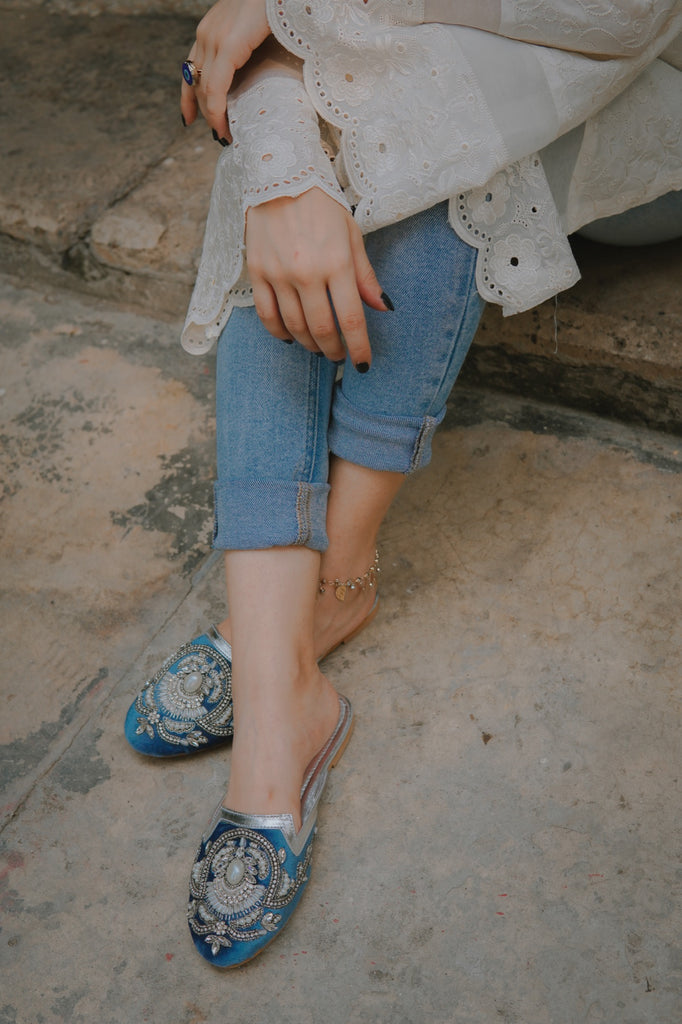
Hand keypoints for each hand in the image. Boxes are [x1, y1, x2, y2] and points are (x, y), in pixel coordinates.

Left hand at [181, 0, 270, 139]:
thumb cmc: (275, 6)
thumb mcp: (251, 28)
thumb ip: (243, 45)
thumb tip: (250, 70)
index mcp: (210, 29)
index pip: (190, 68)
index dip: (187, 97)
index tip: (188, 119)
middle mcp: (206, 34)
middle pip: (196, 83)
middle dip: (203, 112)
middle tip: (219, 134)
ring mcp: (215, 38)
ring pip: (203, 89)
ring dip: (212, 117)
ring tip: (224, 136)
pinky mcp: (229, 45)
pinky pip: (216, 88)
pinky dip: (217, 112)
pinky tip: (224, 127)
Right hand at [245, 188, 389, 367]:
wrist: (279, 175)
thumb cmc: (322, 204)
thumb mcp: (351, 235)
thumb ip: (365, 276)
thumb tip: (383, 308)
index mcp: (337, 262)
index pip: (350, 319)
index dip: (358, 347)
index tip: (363, 364)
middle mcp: (307, 272)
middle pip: (322, 329)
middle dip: (334, 350)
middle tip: (339, 356)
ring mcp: (279, 273)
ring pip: (295, 327)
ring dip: (309, 344)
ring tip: (318, 346)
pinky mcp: (257, 271)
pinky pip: (267, 315)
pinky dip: (280, 333)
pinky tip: (291, 336)